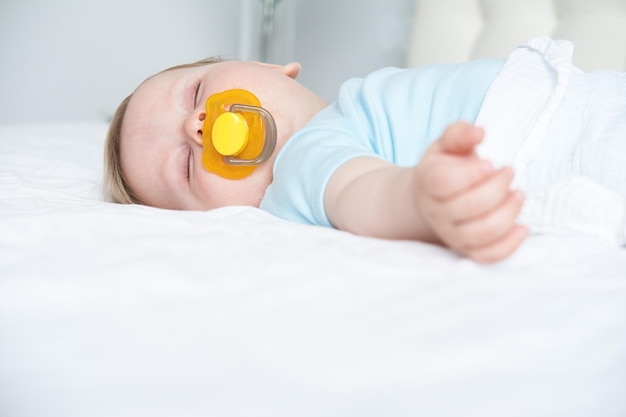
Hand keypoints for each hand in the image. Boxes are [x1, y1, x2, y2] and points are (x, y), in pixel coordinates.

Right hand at [412, 122, 526, 261]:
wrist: (429, 197)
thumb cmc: (444, 167)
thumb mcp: (447, 144)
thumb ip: (460, 133)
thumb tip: (479, 132)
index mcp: (428, 182)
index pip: (443, 183)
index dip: (470, 174)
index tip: (489, 163)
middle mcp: (436, 211)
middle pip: (467, 207)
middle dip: (496, 188)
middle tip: (508, 172)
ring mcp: (450, 233)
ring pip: (479, 233)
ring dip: (507, 214)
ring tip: (518, 195)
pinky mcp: (465, 249)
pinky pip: (486, 256)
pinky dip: (508, 245)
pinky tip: (522, 227)